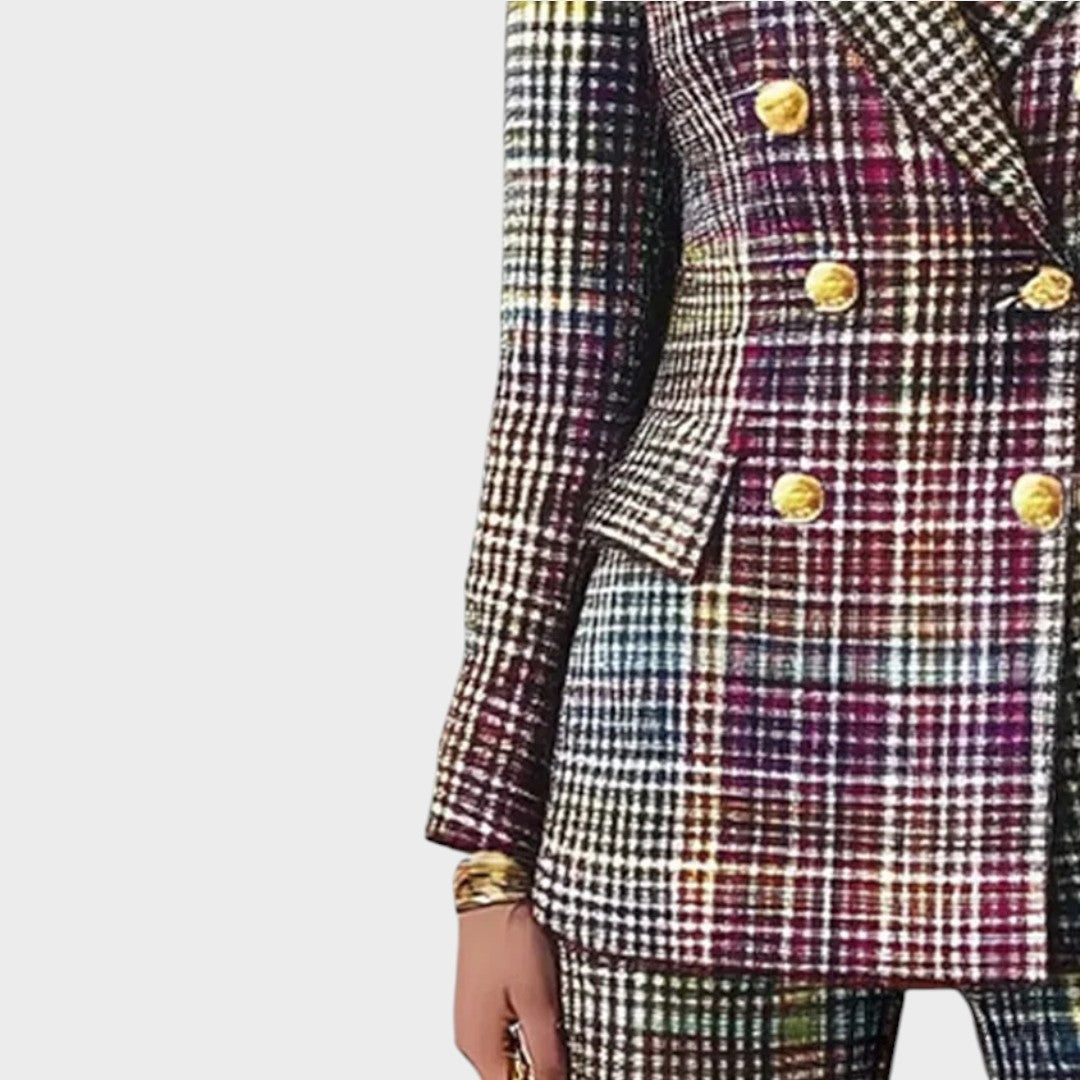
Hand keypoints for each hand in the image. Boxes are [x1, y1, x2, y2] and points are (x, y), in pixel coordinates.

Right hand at [453, 898, 567, 1079]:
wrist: (492, 893)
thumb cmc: (511, 938)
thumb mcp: (538, 1001)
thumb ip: (545, 1054)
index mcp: (481, 1046)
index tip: (566, 1066)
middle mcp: (470, 1040)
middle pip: (510, 1079)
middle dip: (543, 1070)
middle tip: (569, 1044)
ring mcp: (473, 1020)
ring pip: (510, 1058)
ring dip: (536, 1054)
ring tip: (561, 1026)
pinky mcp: (481, 1002)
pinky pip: (506, 1035)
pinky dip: (528, 1033)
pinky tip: (547, 1012)